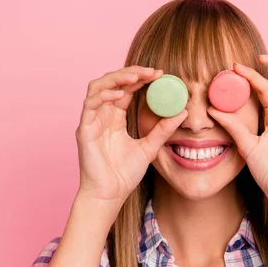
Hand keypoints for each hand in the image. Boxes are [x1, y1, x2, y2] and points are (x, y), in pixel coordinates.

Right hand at [76, 66, 187, 205]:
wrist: (110, 194)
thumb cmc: (124, 174)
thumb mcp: (150, 147)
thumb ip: (163, 130)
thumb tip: (182, 113)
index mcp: (115, 117)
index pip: (126, 89)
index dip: (141, 79)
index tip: (161, 74)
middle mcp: (102, 115)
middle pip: (113, 82)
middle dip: (132, 73)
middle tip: (152, 72)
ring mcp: (92, 120)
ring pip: (98, 87)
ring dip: (117, 78)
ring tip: (137, 77)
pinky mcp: (84, 129)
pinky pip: (90, 104)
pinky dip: (103, 95)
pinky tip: (120, 95)